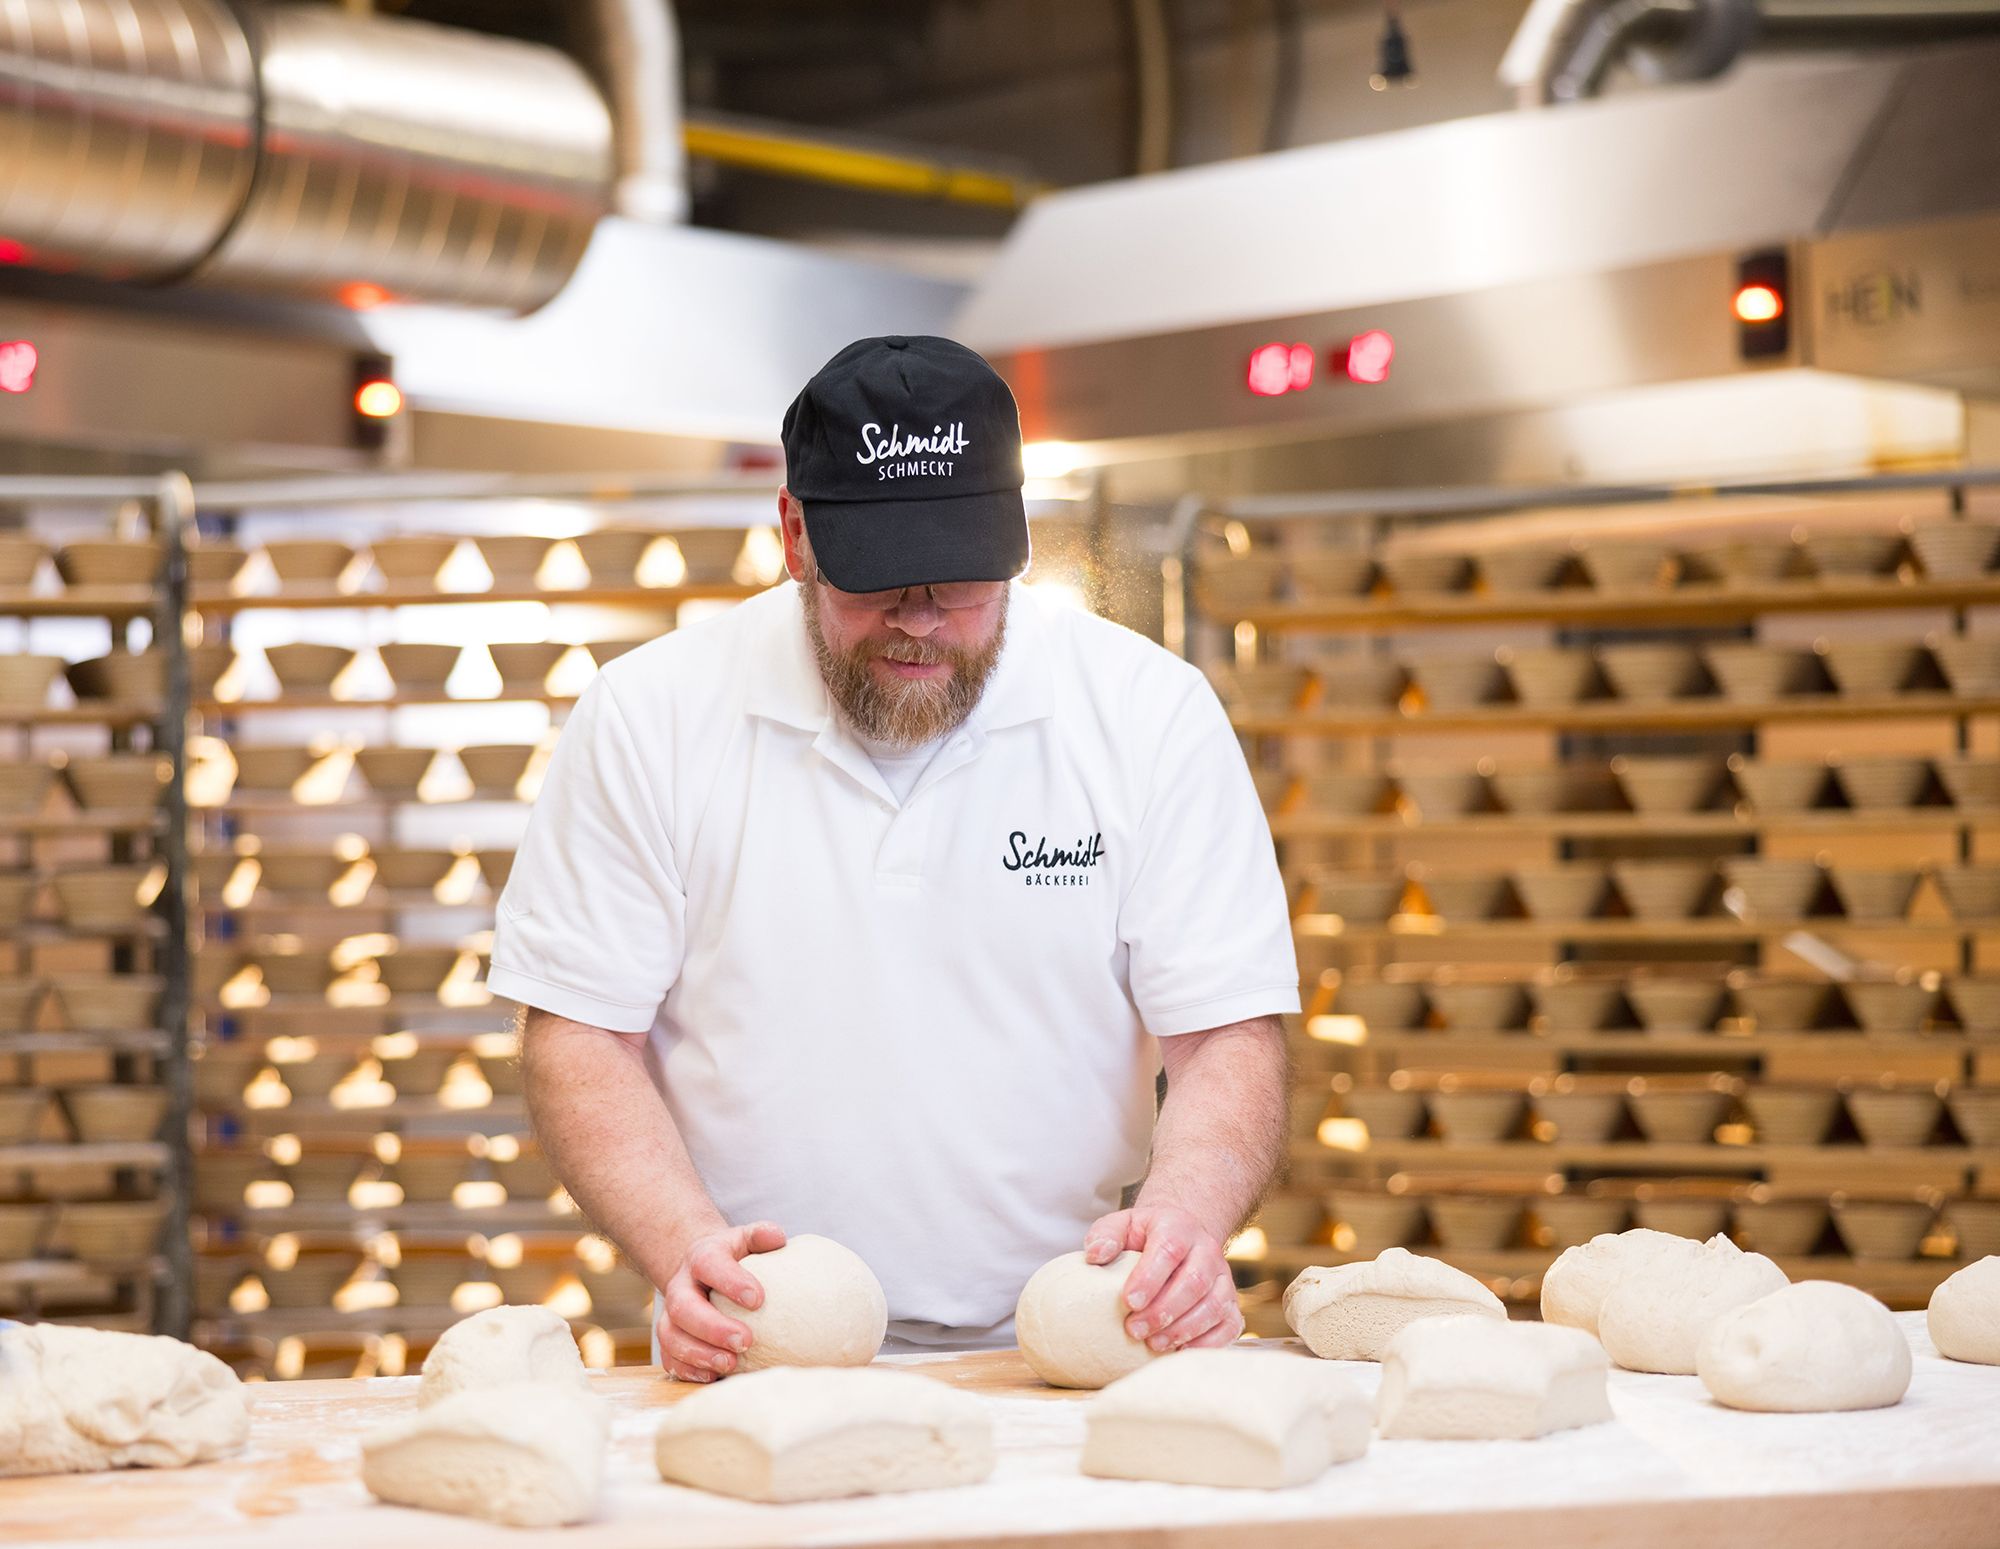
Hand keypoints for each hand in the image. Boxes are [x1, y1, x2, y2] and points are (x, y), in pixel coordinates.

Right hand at [655, 1220, 784, 1382]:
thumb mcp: (745, 1240)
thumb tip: (778, 1238)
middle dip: (713, 1328)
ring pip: (672, 1336)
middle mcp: (680, 1286)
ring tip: (731, 1364)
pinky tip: (712, 1377)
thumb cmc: (733, 1258)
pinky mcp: (668, 1338)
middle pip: (685, 1307)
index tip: (758, 1300)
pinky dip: (687, 1370)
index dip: (730, 1282)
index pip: (709, 1265)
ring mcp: (670, 1314)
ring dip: (700, 1354)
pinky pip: (669, 1357)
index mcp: (701, 1257)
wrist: (699, 1270)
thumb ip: (761, 1235)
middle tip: (746, 1341)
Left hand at [1083, 1203, 1242, 1352]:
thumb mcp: (1122, 1225)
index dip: (1150, 1278)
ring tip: (1153, 1344)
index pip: (1169, 1249)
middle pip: (1194, 1281)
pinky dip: (1207, 1343)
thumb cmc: (1145, 1237)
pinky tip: (1179, 1351)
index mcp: (1179, 1226)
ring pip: (1214, 1305)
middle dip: (1164, 1311)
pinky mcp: (1231, 1303)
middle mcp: (1207, 1250)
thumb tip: (1095, 1256)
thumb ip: (1105, 1235)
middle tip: (1134, 1330)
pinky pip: (1229, 1325)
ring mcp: (1223, 1277)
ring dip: (1183, 1329)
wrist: (1181, 1239)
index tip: (1128, 1301)